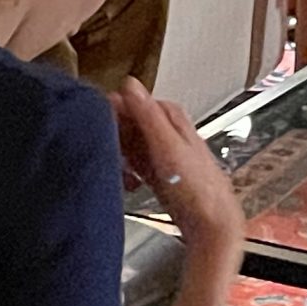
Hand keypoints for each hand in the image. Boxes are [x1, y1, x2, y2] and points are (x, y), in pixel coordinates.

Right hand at [116, 77, 244, 262]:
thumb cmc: (195, 185)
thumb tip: (129, 83)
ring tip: (117, 171)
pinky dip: (125, 172)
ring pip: (127, 144)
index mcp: (170, 116)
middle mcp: (165, 131)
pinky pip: (131, 164)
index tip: (95, 125)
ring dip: (117, 156)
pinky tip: (126, 184)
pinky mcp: (156, 173)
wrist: (211, 222)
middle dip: (112, 137)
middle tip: (103, 153)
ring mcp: (160, 152)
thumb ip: (147, 114)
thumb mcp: (167, 145)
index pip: (132, 101)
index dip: (111, 112)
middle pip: (127, 123)